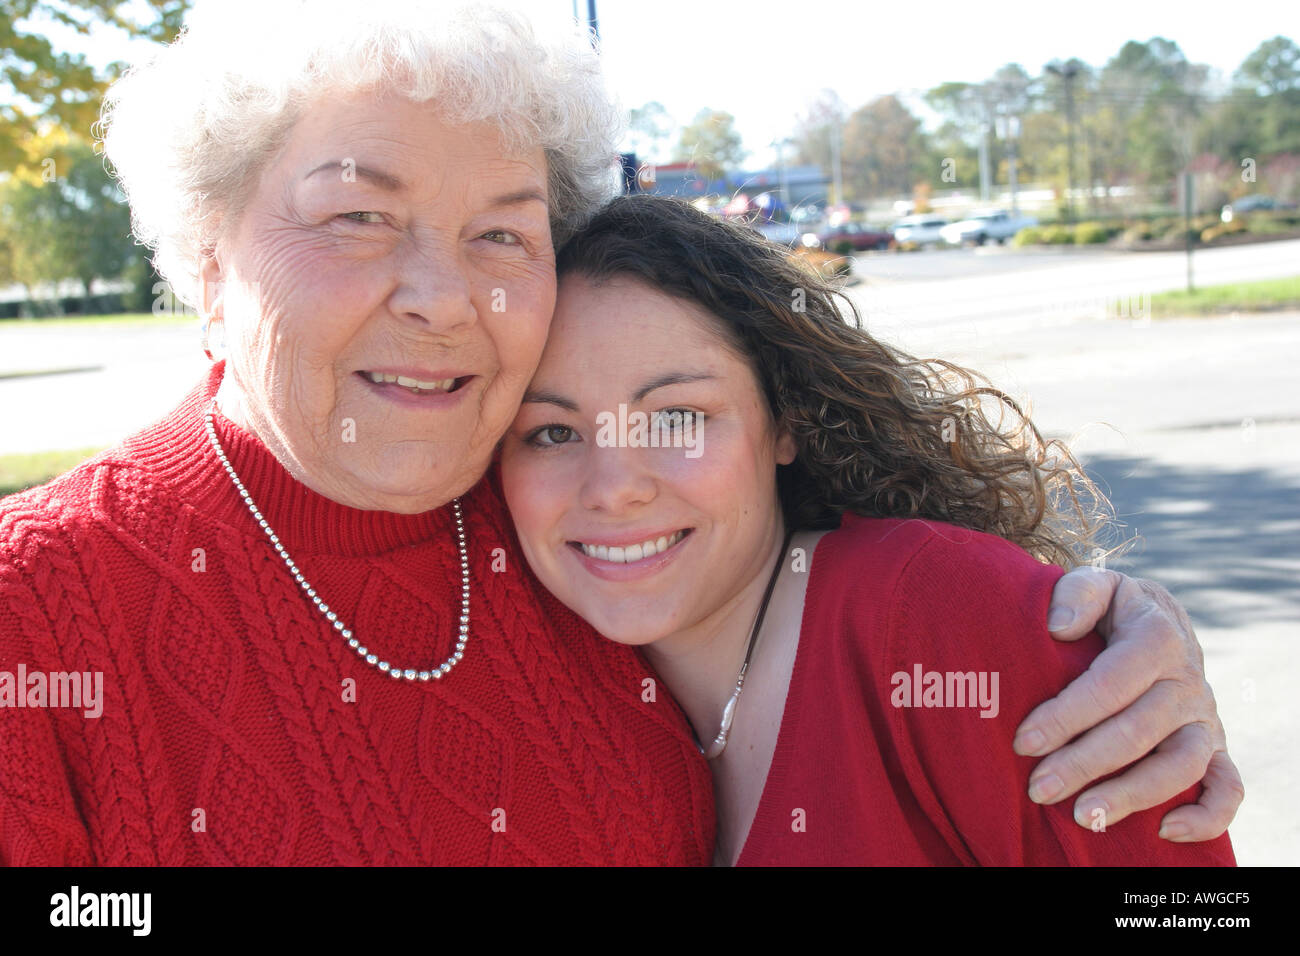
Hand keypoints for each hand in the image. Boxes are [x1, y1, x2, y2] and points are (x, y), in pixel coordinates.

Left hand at [1014, 566, 1242, 840]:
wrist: (1157, 621)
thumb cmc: (1111, 609)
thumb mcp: (1097, 585)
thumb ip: (1078, 594)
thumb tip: (1059, 628)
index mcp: (1158, 638)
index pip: (1109, 684)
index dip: (1066, 715)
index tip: (1024, 741)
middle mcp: (1188, 681)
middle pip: (1137, 731)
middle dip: (1083, 764)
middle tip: (1038, 788)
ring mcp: (1205, 718)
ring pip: (1180, 765)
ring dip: (1133, 795)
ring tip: (1084, 816)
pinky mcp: (1217, 746)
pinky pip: (1228, 787)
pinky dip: (1206, 815)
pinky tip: (1164, 831)